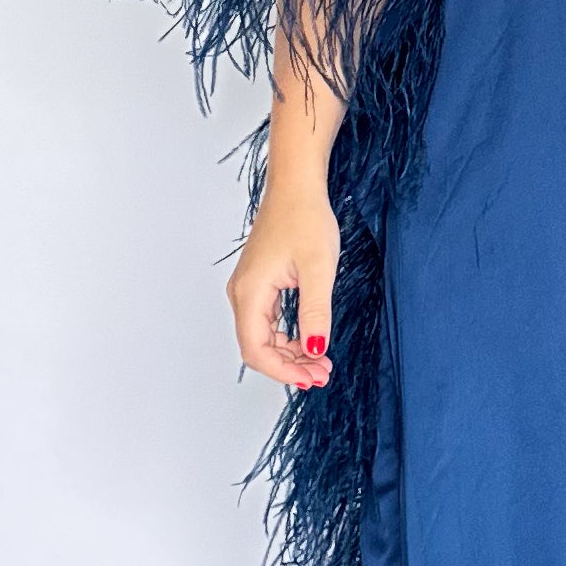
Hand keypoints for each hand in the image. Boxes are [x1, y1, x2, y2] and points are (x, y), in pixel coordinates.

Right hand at [226, 190, 338, 390]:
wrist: (296, 187)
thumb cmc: (305, 219)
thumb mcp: (318, 269)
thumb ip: (315, 313)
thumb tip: (314, 350)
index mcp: (250, 292)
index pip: (256, 349)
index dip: (283, 371)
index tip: (312, 378)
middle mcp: (242, 293)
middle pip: (257, 347)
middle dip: (289, 366)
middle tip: (323, 374)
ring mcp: (248, 289)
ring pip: (262, 337)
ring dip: (290, 354)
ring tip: (321, 362)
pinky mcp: (259, 285)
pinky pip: (267, 322)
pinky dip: (287, 337)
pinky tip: (310, 342)